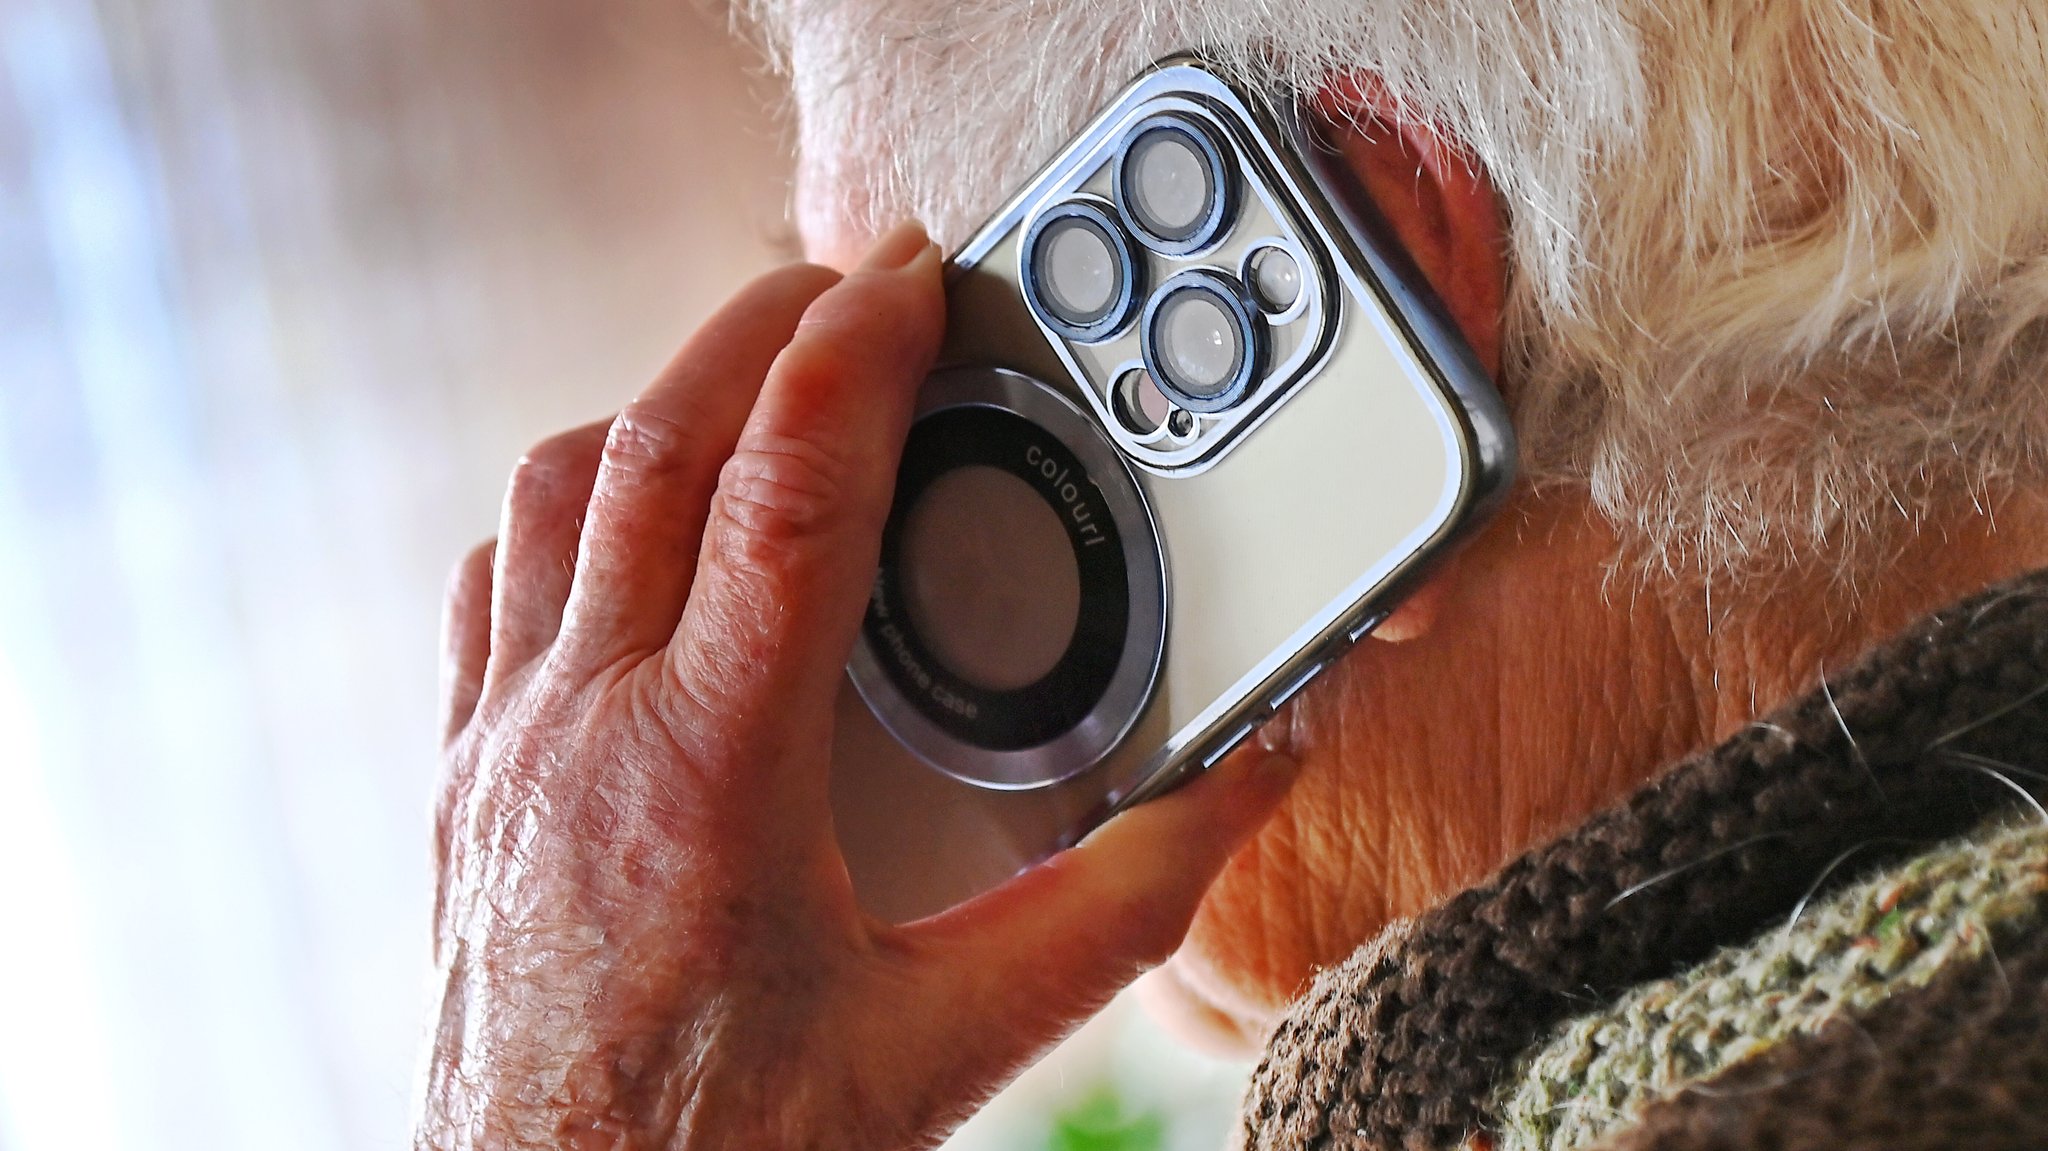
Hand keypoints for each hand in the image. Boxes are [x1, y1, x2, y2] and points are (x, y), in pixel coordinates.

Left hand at [418, 222, 1299, 1150]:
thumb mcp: (955, 1041)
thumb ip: (1120, 905)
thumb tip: (1242, 790)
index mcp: (714, 769)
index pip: (788, 487)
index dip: (861, 353)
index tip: (913, 277)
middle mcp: (588, 729)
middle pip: (658, 443)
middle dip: (766, 329)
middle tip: (859, 286)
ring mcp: (508, 747)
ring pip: (556, 489)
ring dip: (661, 402)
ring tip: (760, 374)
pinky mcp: (467, 782)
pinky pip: (493, 582)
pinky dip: (566, 503)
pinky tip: (626, 515)